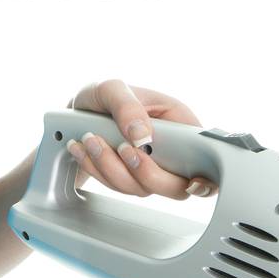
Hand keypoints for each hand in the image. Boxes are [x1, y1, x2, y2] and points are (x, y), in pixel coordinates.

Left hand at [66, 78, 217, 198]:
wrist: (71, 115)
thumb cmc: (99, 97)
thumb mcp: (110, 88)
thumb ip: (127, 106)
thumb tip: (143, 136)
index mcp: (178, 121)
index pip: (207, 156)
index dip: (207, 177)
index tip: (193, 182)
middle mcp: (169, 148)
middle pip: (176, 185)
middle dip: (145, 172)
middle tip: (121, 148)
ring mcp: (151, 166)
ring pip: (142, 189)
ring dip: (111, 167)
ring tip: (91, 139)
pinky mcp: (129, 178)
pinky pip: (118, 188)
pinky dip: (97, 170)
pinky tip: (83, 149)